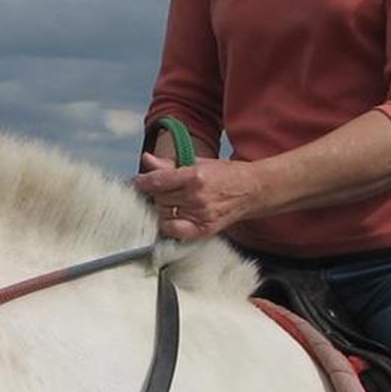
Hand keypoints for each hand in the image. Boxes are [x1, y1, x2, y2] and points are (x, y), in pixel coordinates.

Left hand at [133, 152, 270, 240]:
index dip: (143, 182)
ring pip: (164, 215)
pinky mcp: (203, 230)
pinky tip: (172, 218)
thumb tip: (147, 160)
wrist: (252, 191)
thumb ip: (170, 164)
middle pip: (159, 199)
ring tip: (172, 202)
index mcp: (195, 176)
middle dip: (156, 194)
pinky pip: (174, 231)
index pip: (158, 181)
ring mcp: (200, 215)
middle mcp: (197, 197)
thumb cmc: (226, 175)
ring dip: (162, 209)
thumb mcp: (199, 163)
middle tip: (162, 191)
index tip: (138, 182)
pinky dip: (168, 225)